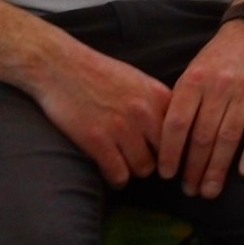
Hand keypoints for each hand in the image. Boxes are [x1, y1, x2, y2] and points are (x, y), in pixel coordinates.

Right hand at [30, 48, 172, 188]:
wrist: (59, 66)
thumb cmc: (99, 73)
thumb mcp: (138, 80)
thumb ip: (158, 103)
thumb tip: (177, 129)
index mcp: (158, 95)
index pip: (184, 132)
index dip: (179, 148)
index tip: (174, 157)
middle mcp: (144, 112)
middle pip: (167, 155)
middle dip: (159, 162)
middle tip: (147, 162)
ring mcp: (121, 127)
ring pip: (144, 168)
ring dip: (135, 169)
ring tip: (126, 164)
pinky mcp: (97, 141)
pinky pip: (119, 175)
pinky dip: (117, 179)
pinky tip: (112, 172)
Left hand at [157, 21, 243, 198]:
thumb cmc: (219, 57)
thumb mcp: (193, 71)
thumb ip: (183, 101)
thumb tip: (166, 141)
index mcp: (194, 80)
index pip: (178, 123)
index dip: (171, 152)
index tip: (167, 174)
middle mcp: (218, 86)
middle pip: (203, 135)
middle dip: (194, 168)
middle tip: (190, 191)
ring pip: (229, 137)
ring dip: (218, 168)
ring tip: (211, 189)